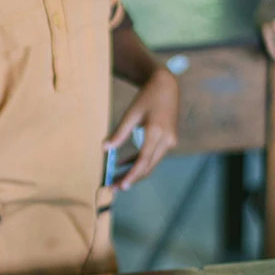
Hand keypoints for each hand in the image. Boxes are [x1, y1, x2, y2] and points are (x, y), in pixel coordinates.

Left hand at [107, 69, 178, 190]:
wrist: (167, 87)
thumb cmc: (146, 98)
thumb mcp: (130, 114)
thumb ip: (119, 133)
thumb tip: (105, 148)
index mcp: (156, 132)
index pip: (143, 160)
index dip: (132, 175)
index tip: (121, 186)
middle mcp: (166, 140)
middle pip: (148, 166)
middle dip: (131, 178)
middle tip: (113, 187)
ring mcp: (169, 142)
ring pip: (151, 164)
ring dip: (135, 172)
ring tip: (117, 179)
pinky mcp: (168, 141)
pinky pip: (153, 156)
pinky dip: (139, 161)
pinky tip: (124, 164)